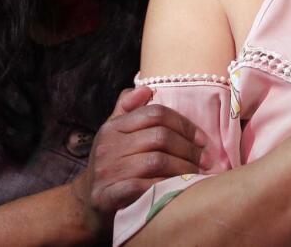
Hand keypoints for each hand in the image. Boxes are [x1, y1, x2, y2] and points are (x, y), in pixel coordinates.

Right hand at [78, 87, 206, 231]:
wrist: (86, 203)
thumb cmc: (111, 165)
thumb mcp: (115, 133)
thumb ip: (128, 109)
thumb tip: (145, 88)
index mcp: (113, 127)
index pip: (155, 114)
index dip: (184, 124)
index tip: (202, 139)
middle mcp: (108, 145)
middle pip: (159, 137)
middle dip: (188, 149)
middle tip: (204, 160)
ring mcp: (106, 171)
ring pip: (156, 161)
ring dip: (182, 169)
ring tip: (196, 175)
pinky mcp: (107, 196)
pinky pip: (143, 187)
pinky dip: (165, 187)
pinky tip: (178, 190)